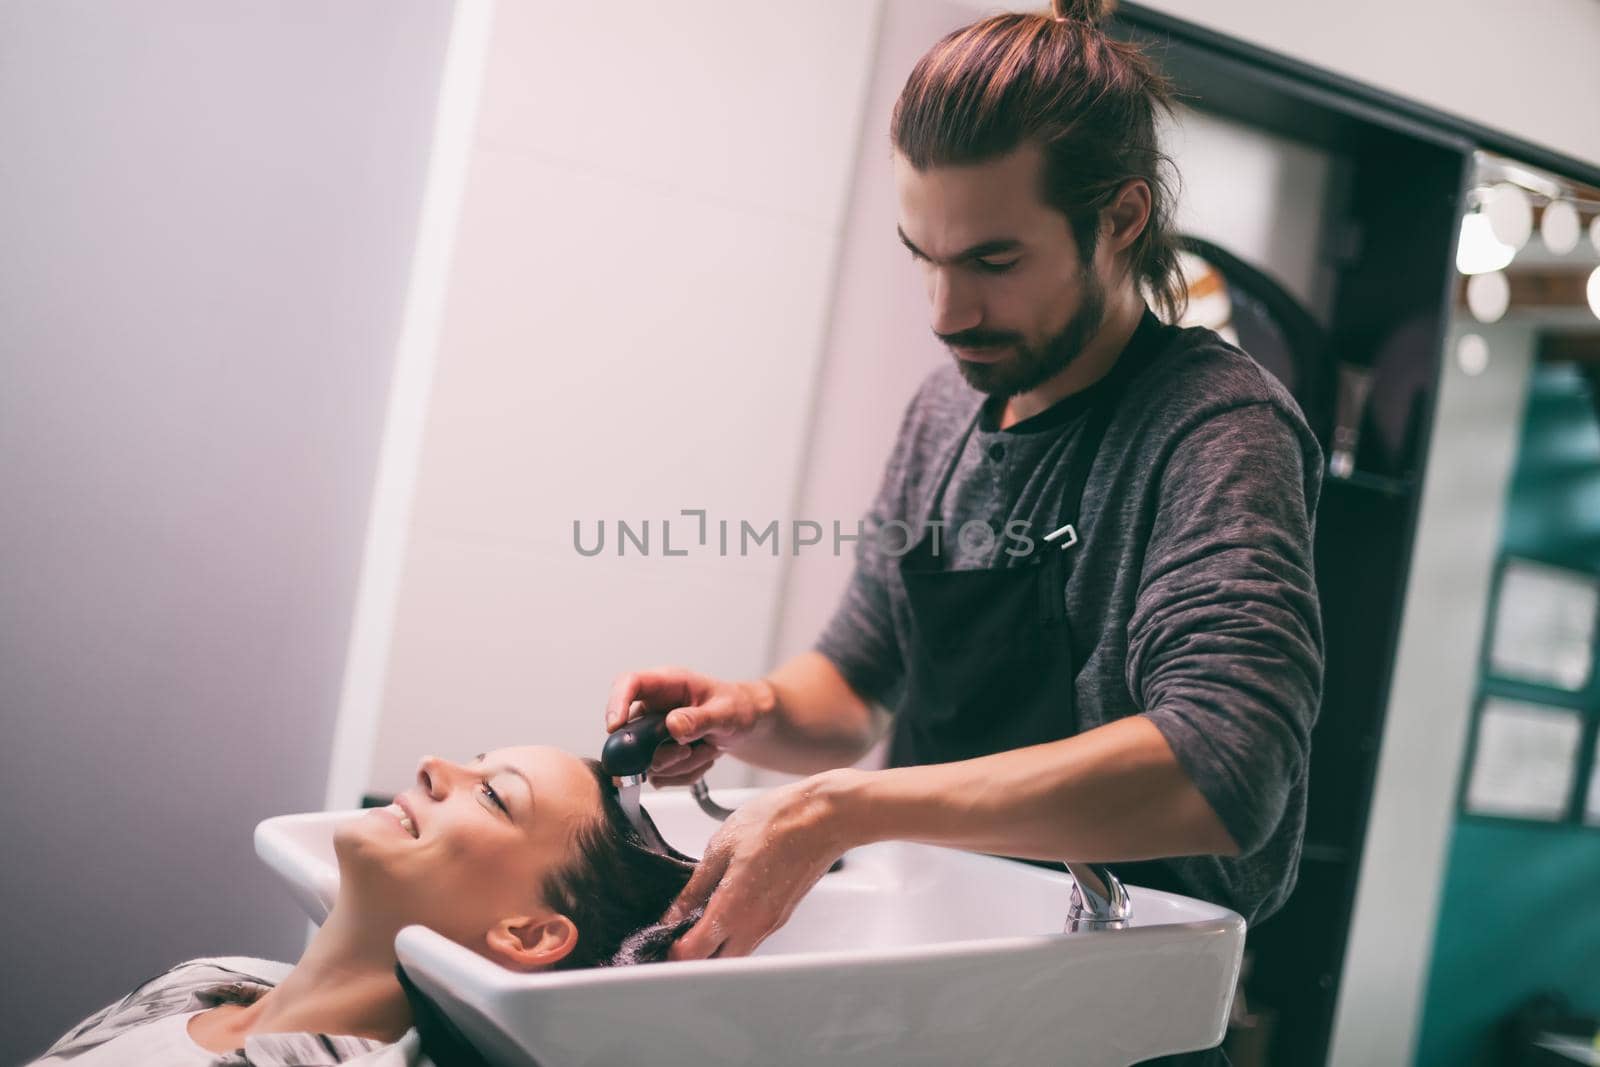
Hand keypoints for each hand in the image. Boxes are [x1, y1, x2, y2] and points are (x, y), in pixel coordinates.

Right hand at [604, 666, 773, 787]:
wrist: (746, 724)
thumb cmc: (737, 707)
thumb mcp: (726, 711)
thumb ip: (700, 719)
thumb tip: (672, 726)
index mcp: (666, 684)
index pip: (628, 684)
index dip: (616, 703)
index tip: (615, 726)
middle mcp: (653, 707)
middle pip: (630, 734)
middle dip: (660, 752)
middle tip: (687, 751)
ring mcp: (652, 733)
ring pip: (646, 761)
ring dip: (679, 765)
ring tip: (707, 750)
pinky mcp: (656, 754)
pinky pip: (659, 775)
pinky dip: (684, 775)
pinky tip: (702, 758)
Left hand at [661, 773, 855, 959]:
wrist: (823, 818)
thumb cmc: (776, 822)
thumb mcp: (721, 846)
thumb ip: (695, 886)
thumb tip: (674, 911)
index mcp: (733, 909)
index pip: (695, 954)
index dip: (674, 950)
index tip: (664, 936)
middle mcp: (754, 925)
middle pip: (716, 964)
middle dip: (694, 956)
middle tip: (678, 932)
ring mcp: (772, 923)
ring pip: (736, 953)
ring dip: (715, 946)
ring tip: (699, 917)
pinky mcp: (783, 915)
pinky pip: (752, 937)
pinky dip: (735, 933)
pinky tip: (727, 906)